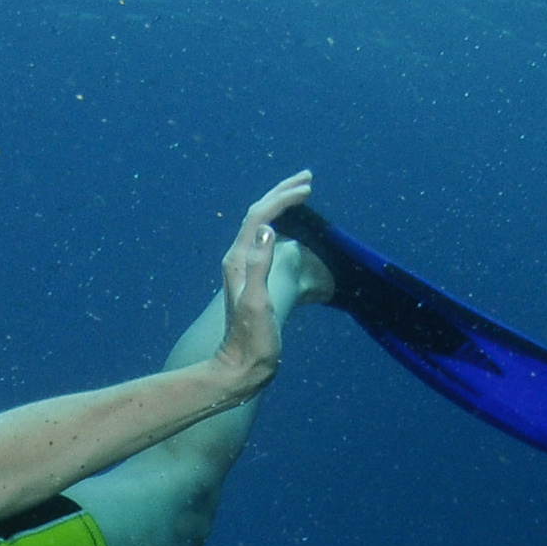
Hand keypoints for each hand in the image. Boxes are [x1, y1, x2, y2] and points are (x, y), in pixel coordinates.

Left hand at [212, 171, 316, 398]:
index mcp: (239, 260)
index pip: (260, 216)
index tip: (308, 190)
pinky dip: (281, 224)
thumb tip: (268, 227)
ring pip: (260, 225)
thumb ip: (260, 264)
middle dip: (282, 193)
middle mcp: (238, 260)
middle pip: (258, 215)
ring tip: (302, 192)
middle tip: (308, 179)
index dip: (283, 199)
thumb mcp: (257, 302)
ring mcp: (244, 268)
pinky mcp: (253, 278)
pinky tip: (292, 226)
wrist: (241, 366)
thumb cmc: (251, 339)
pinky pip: (266, 240)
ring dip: (280, 204)